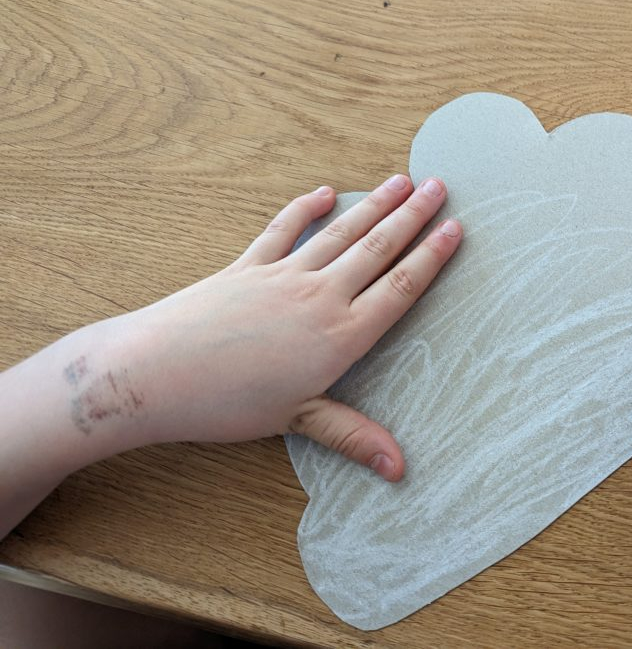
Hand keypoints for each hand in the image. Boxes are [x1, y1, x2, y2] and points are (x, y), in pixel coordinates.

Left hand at [115, 176, 461, 479]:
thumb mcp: (298, 422)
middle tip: (440, 186)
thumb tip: (400, 469)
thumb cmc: (228, 404)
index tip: (456, 228)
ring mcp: (283, 275)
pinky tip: (324, 192)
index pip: (400, 287)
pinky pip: (283, 229)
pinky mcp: (248, 266)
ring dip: (373, 204)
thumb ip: (353, 436)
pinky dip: (305, 208)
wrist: (155, 373)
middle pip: (377, 248)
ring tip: (400, 181)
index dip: (432, 257)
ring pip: (340, 232)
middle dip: (413, 216)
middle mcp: (320, 296)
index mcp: (341, 334)